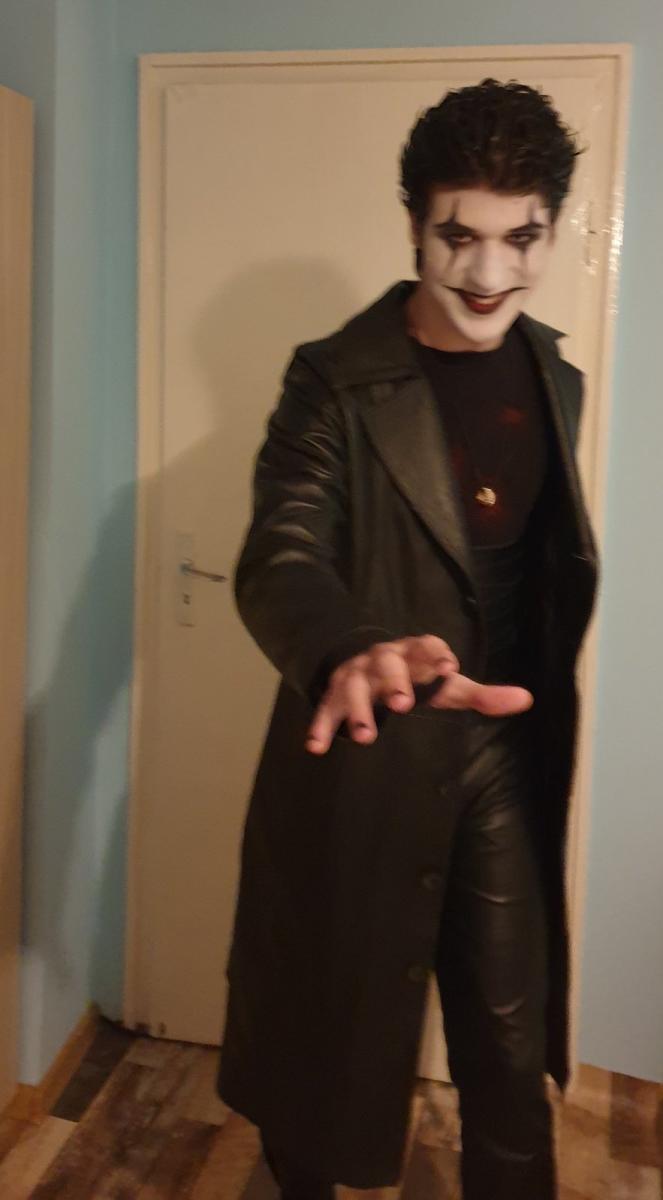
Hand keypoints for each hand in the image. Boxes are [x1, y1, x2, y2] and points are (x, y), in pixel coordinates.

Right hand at [305, 634, 532, 753]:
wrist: (365, 663)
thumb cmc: (416, 678)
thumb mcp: (446, 685)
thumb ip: (481, 694)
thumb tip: (527, 700)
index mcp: (413, 653)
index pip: (427, 646)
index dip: (437, 655)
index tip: (450, 668)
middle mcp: (383, 660)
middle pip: (387, 665)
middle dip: (395, 682)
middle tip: (403, 705)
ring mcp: (356, 675)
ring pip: (353, 686)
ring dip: (357, 710)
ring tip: (365, 737)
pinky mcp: (333, 694)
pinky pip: (324, 709)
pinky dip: (320, 726)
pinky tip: (316, 747)